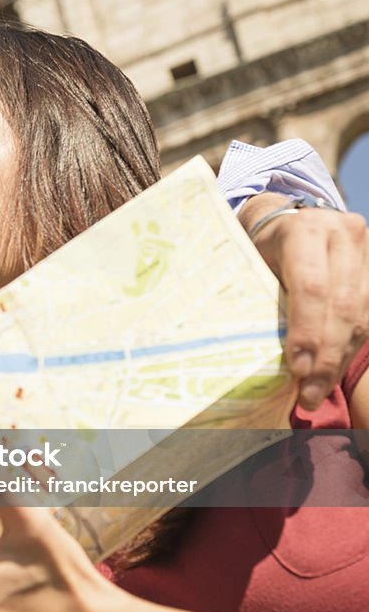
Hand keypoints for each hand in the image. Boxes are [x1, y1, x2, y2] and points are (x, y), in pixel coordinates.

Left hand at [241, 194, 368, 408]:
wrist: (288, 218)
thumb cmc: (261, 247)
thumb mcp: (252, 260)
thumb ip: (265, 296)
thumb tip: (260, 353)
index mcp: (304, 230)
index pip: (310, 286)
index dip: (306, 330)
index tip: (297, 368)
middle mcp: (342, 234)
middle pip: (342, 304)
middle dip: (326, 355)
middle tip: (309, 393)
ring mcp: (366, 248)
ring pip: (363, 312)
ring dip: (342, 357)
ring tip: (319, 390)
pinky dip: (352, 345)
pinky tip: (334, 370)